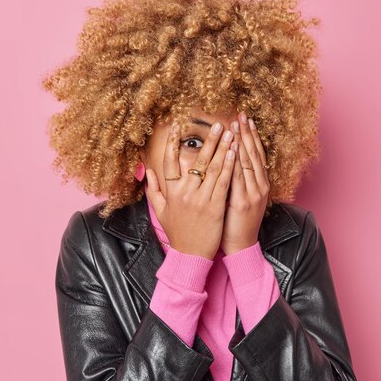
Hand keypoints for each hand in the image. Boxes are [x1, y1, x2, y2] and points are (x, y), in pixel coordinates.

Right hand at [144, 120, 236, 259]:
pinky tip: (233, 153)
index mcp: (171, 192)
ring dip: (222, 149)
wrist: (190, 256)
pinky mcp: (215, 207)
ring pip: (212, 169)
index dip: (172, 142)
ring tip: (229, 133)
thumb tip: (146, 171)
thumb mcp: (160, 212)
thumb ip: (153, 191)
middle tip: (218, 125)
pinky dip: (228, 166)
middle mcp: (184, 193)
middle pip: (196, 161)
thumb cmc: (177, 233)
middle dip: (209, 141)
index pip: (169, 162)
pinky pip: (222, 182)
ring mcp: (200, 200)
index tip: (177, 126)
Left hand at [220, 112, 270, 255]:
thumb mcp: (240, 198)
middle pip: (254, 154)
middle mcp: (259, 186)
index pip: (257, 155)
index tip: (245, 120)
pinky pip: (240, 178)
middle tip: (242, 115)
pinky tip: (233, 149)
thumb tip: (228, 162)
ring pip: (249, 163)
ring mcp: (253, 194)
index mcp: (259, 185)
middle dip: (247, 134)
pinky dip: (237, 162)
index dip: (251, 137)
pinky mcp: (243, 202)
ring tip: (237, 126)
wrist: (240, 246)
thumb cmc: (236, 223)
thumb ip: (236, 181)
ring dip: (242, 143)